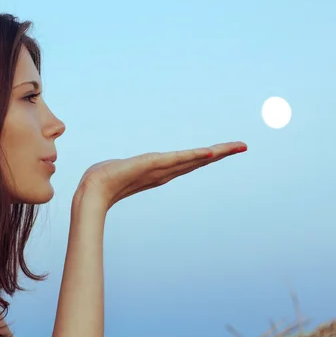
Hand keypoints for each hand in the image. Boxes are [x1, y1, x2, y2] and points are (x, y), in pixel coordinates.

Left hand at [76, 141, 246, 209]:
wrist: (92, 190)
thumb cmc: (102, 180)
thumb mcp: (119, 169)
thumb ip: (123, 168)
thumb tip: (116, 166)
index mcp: (160, 171)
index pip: (188, 161)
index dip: (207, 156)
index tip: (223, 150)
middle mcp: (165, 172)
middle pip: (198, 160)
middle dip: (221, 153)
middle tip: (243, 146)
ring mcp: (160, 170)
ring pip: (193, 159)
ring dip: (215, 153)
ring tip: (236, 146)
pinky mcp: (152, 165)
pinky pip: (176, 159)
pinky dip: (193, 156)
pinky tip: (208, 152)